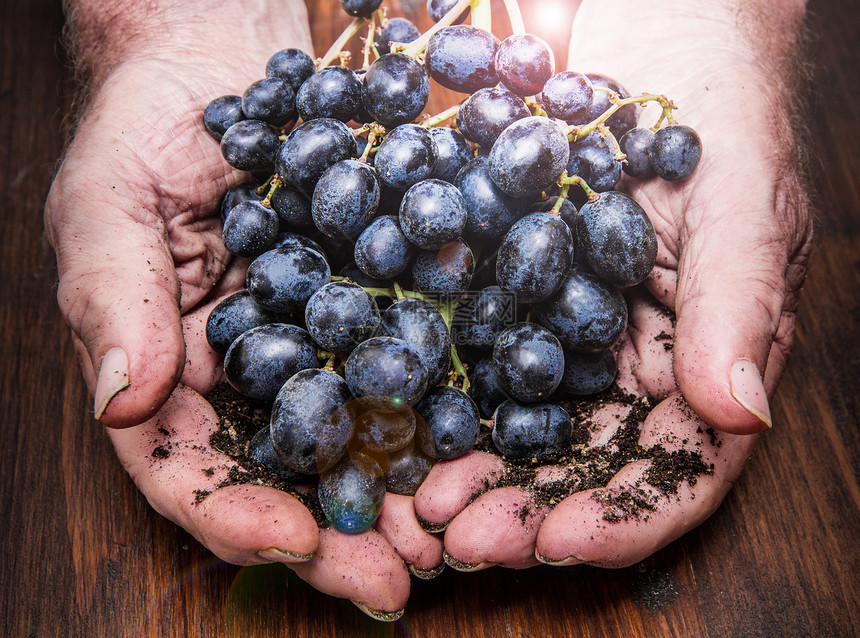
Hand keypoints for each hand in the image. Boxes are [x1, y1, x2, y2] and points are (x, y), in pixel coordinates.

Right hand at [44, 1, 439, 617]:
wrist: (220, 62)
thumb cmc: (144, 129)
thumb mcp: (107, 203)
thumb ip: (113, 298)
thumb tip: (122, 400)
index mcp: (167, 372)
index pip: (189, 469)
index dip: (236, 515)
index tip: (295, 542)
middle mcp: (243, 376)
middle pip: (282, 476)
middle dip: (335, 534)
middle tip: (395, 577)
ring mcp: (310, 345)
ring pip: (351, 438)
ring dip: (395, 493)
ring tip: (445, 535)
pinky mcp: (366, 306)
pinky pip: (398, 363)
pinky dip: (431, 410)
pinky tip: (471, 441)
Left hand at [414, 0, 812, 568]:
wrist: (640, 5)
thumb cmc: (712, 85)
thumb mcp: (735, 186)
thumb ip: (737, 300)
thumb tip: (743, 414)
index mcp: (701, 344)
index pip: (671, 462)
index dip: (620, 514)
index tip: (557, 541)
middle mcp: (626, 349)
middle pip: (579, 459)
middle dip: (523, 508)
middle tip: (457, 534)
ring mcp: (558, 319)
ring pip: (516, 422)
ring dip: (469, 470)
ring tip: (418, 502)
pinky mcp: (499, 282)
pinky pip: (465, 350)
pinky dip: (432, 396)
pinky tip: (393, 422)